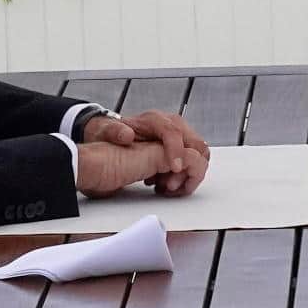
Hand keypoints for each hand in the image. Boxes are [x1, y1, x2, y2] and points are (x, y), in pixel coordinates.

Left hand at [85, 109, 209, 196]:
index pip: (173, 132)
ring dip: (189, 173)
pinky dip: (186, 175)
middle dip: (188, 166)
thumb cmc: (113, 134)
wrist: (114, 137)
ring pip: (199, 154)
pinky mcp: (181, 148)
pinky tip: (167, 185)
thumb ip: (114, 131)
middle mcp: (171, 126)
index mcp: (155, 120)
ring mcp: (179, 137)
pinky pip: (194, 161)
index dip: (177, 151)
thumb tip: (126, 135)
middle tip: (172, 185)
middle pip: (194, 143)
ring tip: (167, 187)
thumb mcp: (108, 130)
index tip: (175, 168)